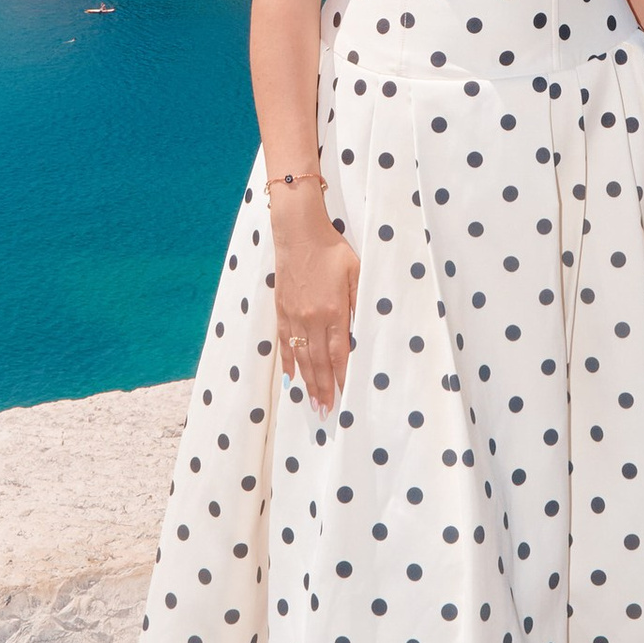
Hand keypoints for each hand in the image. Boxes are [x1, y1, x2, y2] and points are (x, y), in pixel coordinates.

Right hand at [272, 203, 358, 416]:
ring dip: (307, 381)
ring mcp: (294, 315)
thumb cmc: (332, 249)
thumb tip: (361, 332)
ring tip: (312, 401)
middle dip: (323, 388)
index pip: (339, 353)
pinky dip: (288, 361)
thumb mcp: (356, 272)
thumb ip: (360, 302)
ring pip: (301, 356)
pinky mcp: (281, 309)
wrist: (298, 231)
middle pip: (318, 361)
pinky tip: (291, 376)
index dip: (341, 377)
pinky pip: (285, 342)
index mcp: (333, 310)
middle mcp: (311, 318)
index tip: (345, 395)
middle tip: (326, 410)